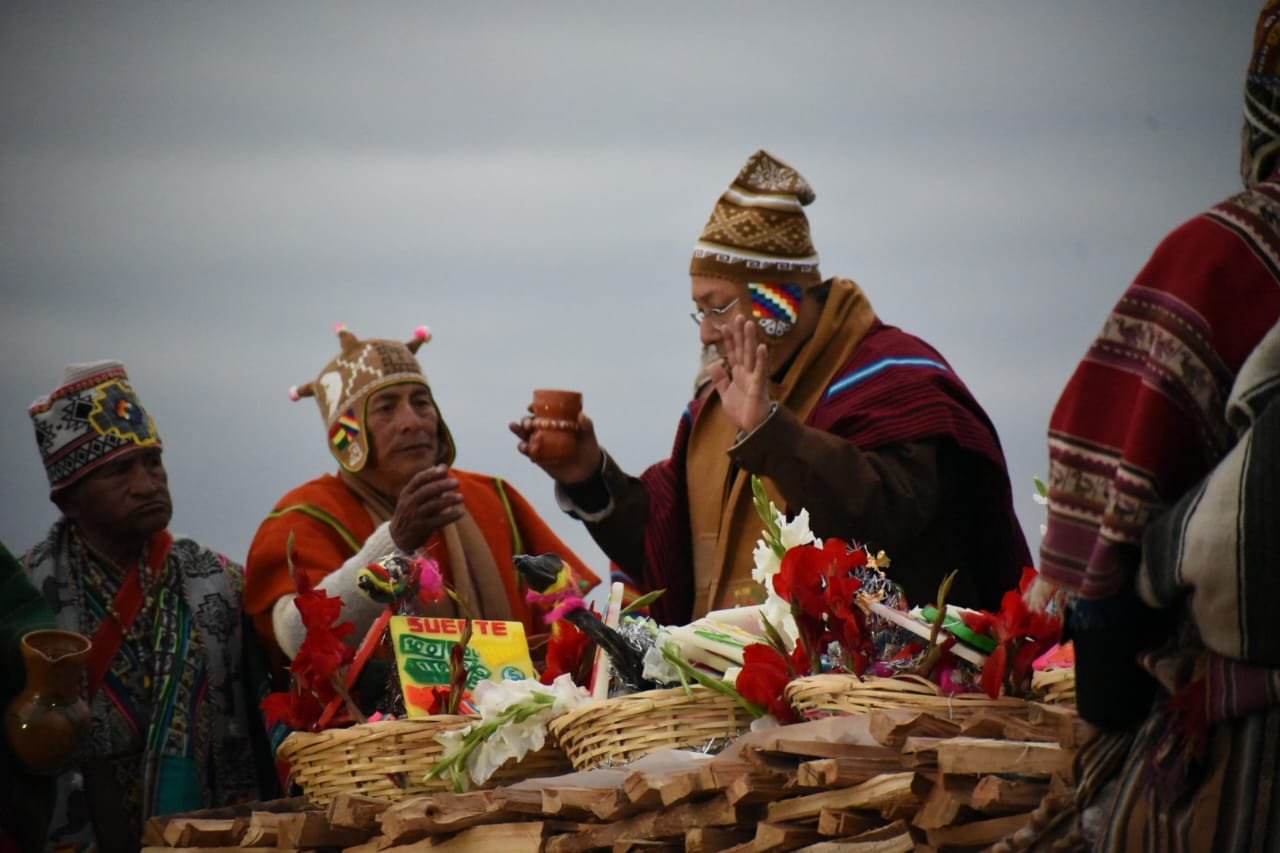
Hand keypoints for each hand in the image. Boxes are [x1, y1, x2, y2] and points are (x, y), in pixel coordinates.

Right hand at [389, 464, 464, 551]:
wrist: (398, 538)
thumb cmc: (412, 512)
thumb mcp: (415, 497)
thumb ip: (430, 483)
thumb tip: (444, 466)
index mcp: (407, 493)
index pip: (418, 480)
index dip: (431, 473)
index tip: (444, 470)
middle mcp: (409, 503)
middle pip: (426, 491)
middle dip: (442, 485)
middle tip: (457, 482)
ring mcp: (414, 516)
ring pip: (432, 505)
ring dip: (448, 501)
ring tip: (461, 497)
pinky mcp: (421, 528)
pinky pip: (437, 521)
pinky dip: (449, 516)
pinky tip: (460, 513)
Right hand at [509, 410, 603, 484]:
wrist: (586, 470)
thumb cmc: (587, 447)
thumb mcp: (589, 435)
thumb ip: (586, 425)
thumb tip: (581, 415)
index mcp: (555, 421)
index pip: (541, 411)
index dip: (534, 407)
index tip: (531, 407)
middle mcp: (545, 431)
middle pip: (530, 423)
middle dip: (525, 421)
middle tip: (529, 423)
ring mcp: (540, 444)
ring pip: (524, 436)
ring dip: (518, 431)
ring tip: (515, 428)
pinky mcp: (538, 457)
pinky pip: (528, 451)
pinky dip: (524, 448)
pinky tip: (525, 447)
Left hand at [707, 314, 773, 432]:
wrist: (753, 429)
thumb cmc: (743, 412)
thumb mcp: (726, 395)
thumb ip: (720, 379)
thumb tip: (713, 364)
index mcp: (739, 374)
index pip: (733, 353)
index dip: (729, 340)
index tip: (724, 325)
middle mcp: (747, 373)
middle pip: (742, 349)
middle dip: (740, 333)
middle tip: (738, 316)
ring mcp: (754, 378)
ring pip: (751, 356)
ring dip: (750, 340)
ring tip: (749, 324)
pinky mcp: (759, 387)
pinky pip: (761, 371)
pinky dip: (762, 360)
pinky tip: (762, 347)